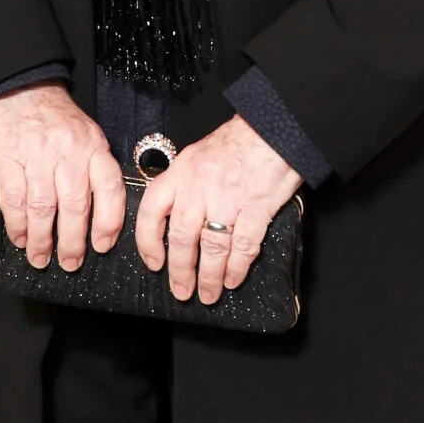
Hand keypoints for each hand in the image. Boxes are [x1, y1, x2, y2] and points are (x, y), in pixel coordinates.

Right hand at [0, 83, 125, 270]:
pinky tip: (19, 238)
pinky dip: (16, 225)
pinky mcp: (8, 159)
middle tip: (70, 263)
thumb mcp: (83, 133)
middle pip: (75, 206)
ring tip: (40, 258)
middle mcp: (68, 151)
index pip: (110, 188)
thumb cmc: (51, 115)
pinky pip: (14, 200)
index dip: (108, 223)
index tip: (102, 246)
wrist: (15, 86)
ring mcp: (36, 155)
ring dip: (41, 240)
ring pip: (43, 209)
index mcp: (92, 145)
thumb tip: (99, 214)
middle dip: (72, 242)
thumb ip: (91, 167)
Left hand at [134, 115, 302, 304]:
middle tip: (181, 291)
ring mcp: (229, 197)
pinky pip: (243, 245)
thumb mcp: (198, 155)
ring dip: (209, 276)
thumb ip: (184, 185)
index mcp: (182, 171)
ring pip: (212, 247)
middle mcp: (200, 186)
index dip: (148, 241)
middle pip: (182, 237)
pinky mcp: (257, 206)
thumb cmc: (238, 142)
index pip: (152, 210)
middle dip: (180, 271)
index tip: (153, 263)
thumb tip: (173, 220)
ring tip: (208, 294)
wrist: (275, 128)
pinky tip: (233, 279)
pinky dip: (237, 267)